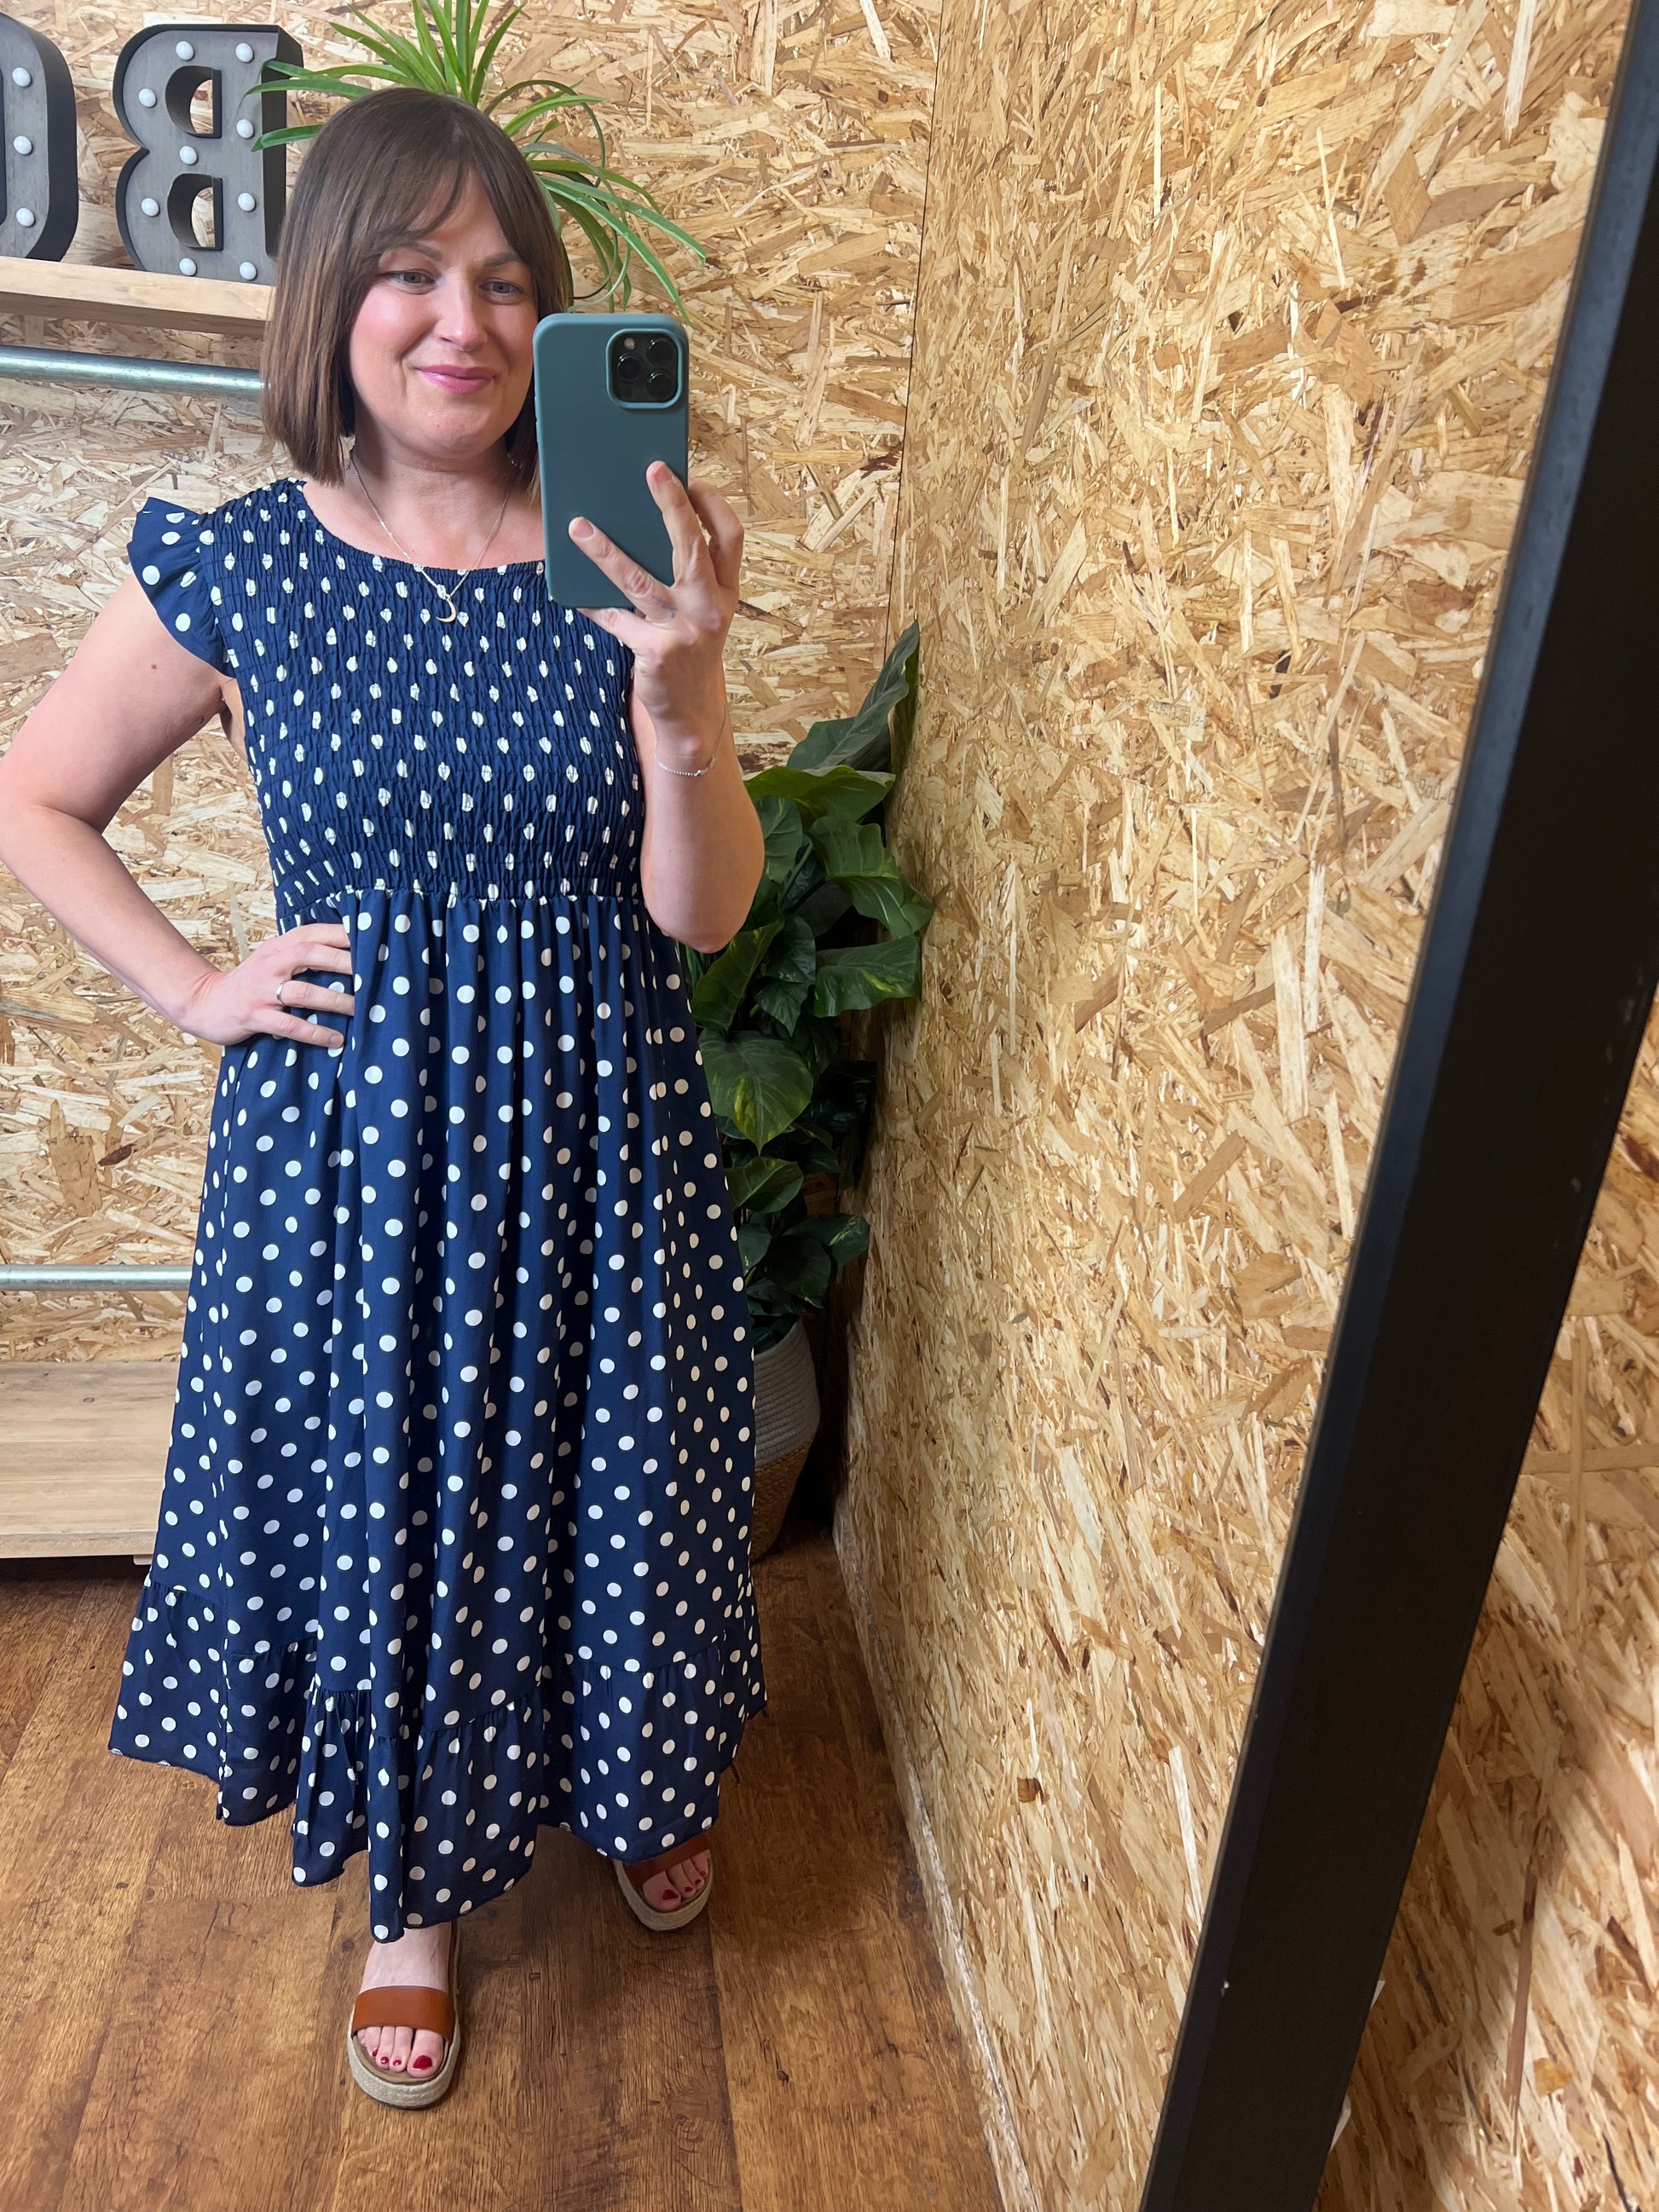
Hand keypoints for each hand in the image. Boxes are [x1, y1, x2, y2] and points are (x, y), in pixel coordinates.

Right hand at [174, 922, 355, 1049]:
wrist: (204, 1002)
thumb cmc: (250, 983)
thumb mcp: (273, 961)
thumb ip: (302, 955)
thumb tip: (349, 955)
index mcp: (278, 947)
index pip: (313, 933)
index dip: (342, 934)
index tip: (372, 938)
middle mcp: (271, 964)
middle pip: (310, 955)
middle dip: (343, 961)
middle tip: (373, 971)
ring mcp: (261, 990)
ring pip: (303, 992)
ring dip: (334, 1000)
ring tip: (361, 1009)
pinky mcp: (254, 1016)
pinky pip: (289, 1025)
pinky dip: (314, 1032)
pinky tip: (336, 1038)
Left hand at [569, 464, 742, 763]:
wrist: (692, 715)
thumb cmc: (690, 652)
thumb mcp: (702, 614)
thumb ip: (686, 578)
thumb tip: (640, 528)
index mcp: (726, 594)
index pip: (730, 538)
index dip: (713, 505)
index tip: (690, 478)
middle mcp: (711, 610)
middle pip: (693, 547)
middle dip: (672, 504)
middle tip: (652, 470)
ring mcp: (684, 632)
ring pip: (641, 581)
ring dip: (606, 552)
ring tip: (578, 527)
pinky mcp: (656, 653)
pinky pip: (616, 620)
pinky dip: (593, 605)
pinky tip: (572, 590)